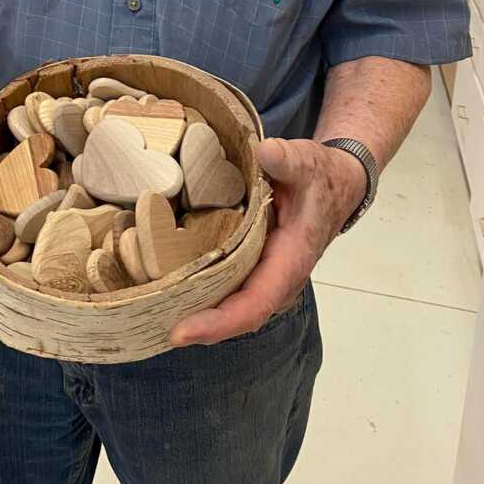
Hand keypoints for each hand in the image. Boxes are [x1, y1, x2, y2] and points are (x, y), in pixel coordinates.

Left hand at [170, 138, 367, 345]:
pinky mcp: (254, 268)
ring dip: (195, 312)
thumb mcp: (307, 162)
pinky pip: (228, 289)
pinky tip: (170, 287)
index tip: (181, 331)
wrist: (336, 184)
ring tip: (150, 312)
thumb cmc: (320, 177)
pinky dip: (201, 293)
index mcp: (291, 260)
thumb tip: (265, 153)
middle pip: (235, 315)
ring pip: (230, 306)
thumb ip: (288, 159)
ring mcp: (265, 277)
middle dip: (196, 325)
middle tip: (147, 322)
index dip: (218, 322)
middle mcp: (278, 280)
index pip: (254, 305)